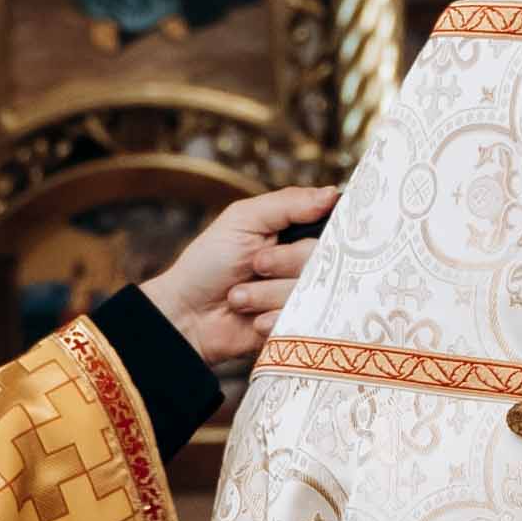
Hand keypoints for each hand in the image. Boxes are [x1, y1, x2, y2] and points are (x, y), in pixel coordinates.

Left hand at [141, 186, 337, 375]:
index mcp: (297, 231)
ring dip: (267, 293)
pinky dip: (272, 318)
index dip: (330, 230)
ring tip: (239, 296)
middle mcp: (307, 263)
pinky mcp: (297, 327)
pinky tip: (252, 319)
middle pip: (326, 257)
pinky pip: (303, 320)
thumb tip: (332, 194)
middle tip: (255, 265)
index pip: (335, 225)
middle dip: (284, 261)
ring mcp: (303, 297)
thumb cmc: (209, 263)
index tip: (311, 233)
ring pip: (313, 291)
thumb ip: (289, 203)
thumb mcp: (243, 219)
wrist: (186, 314)